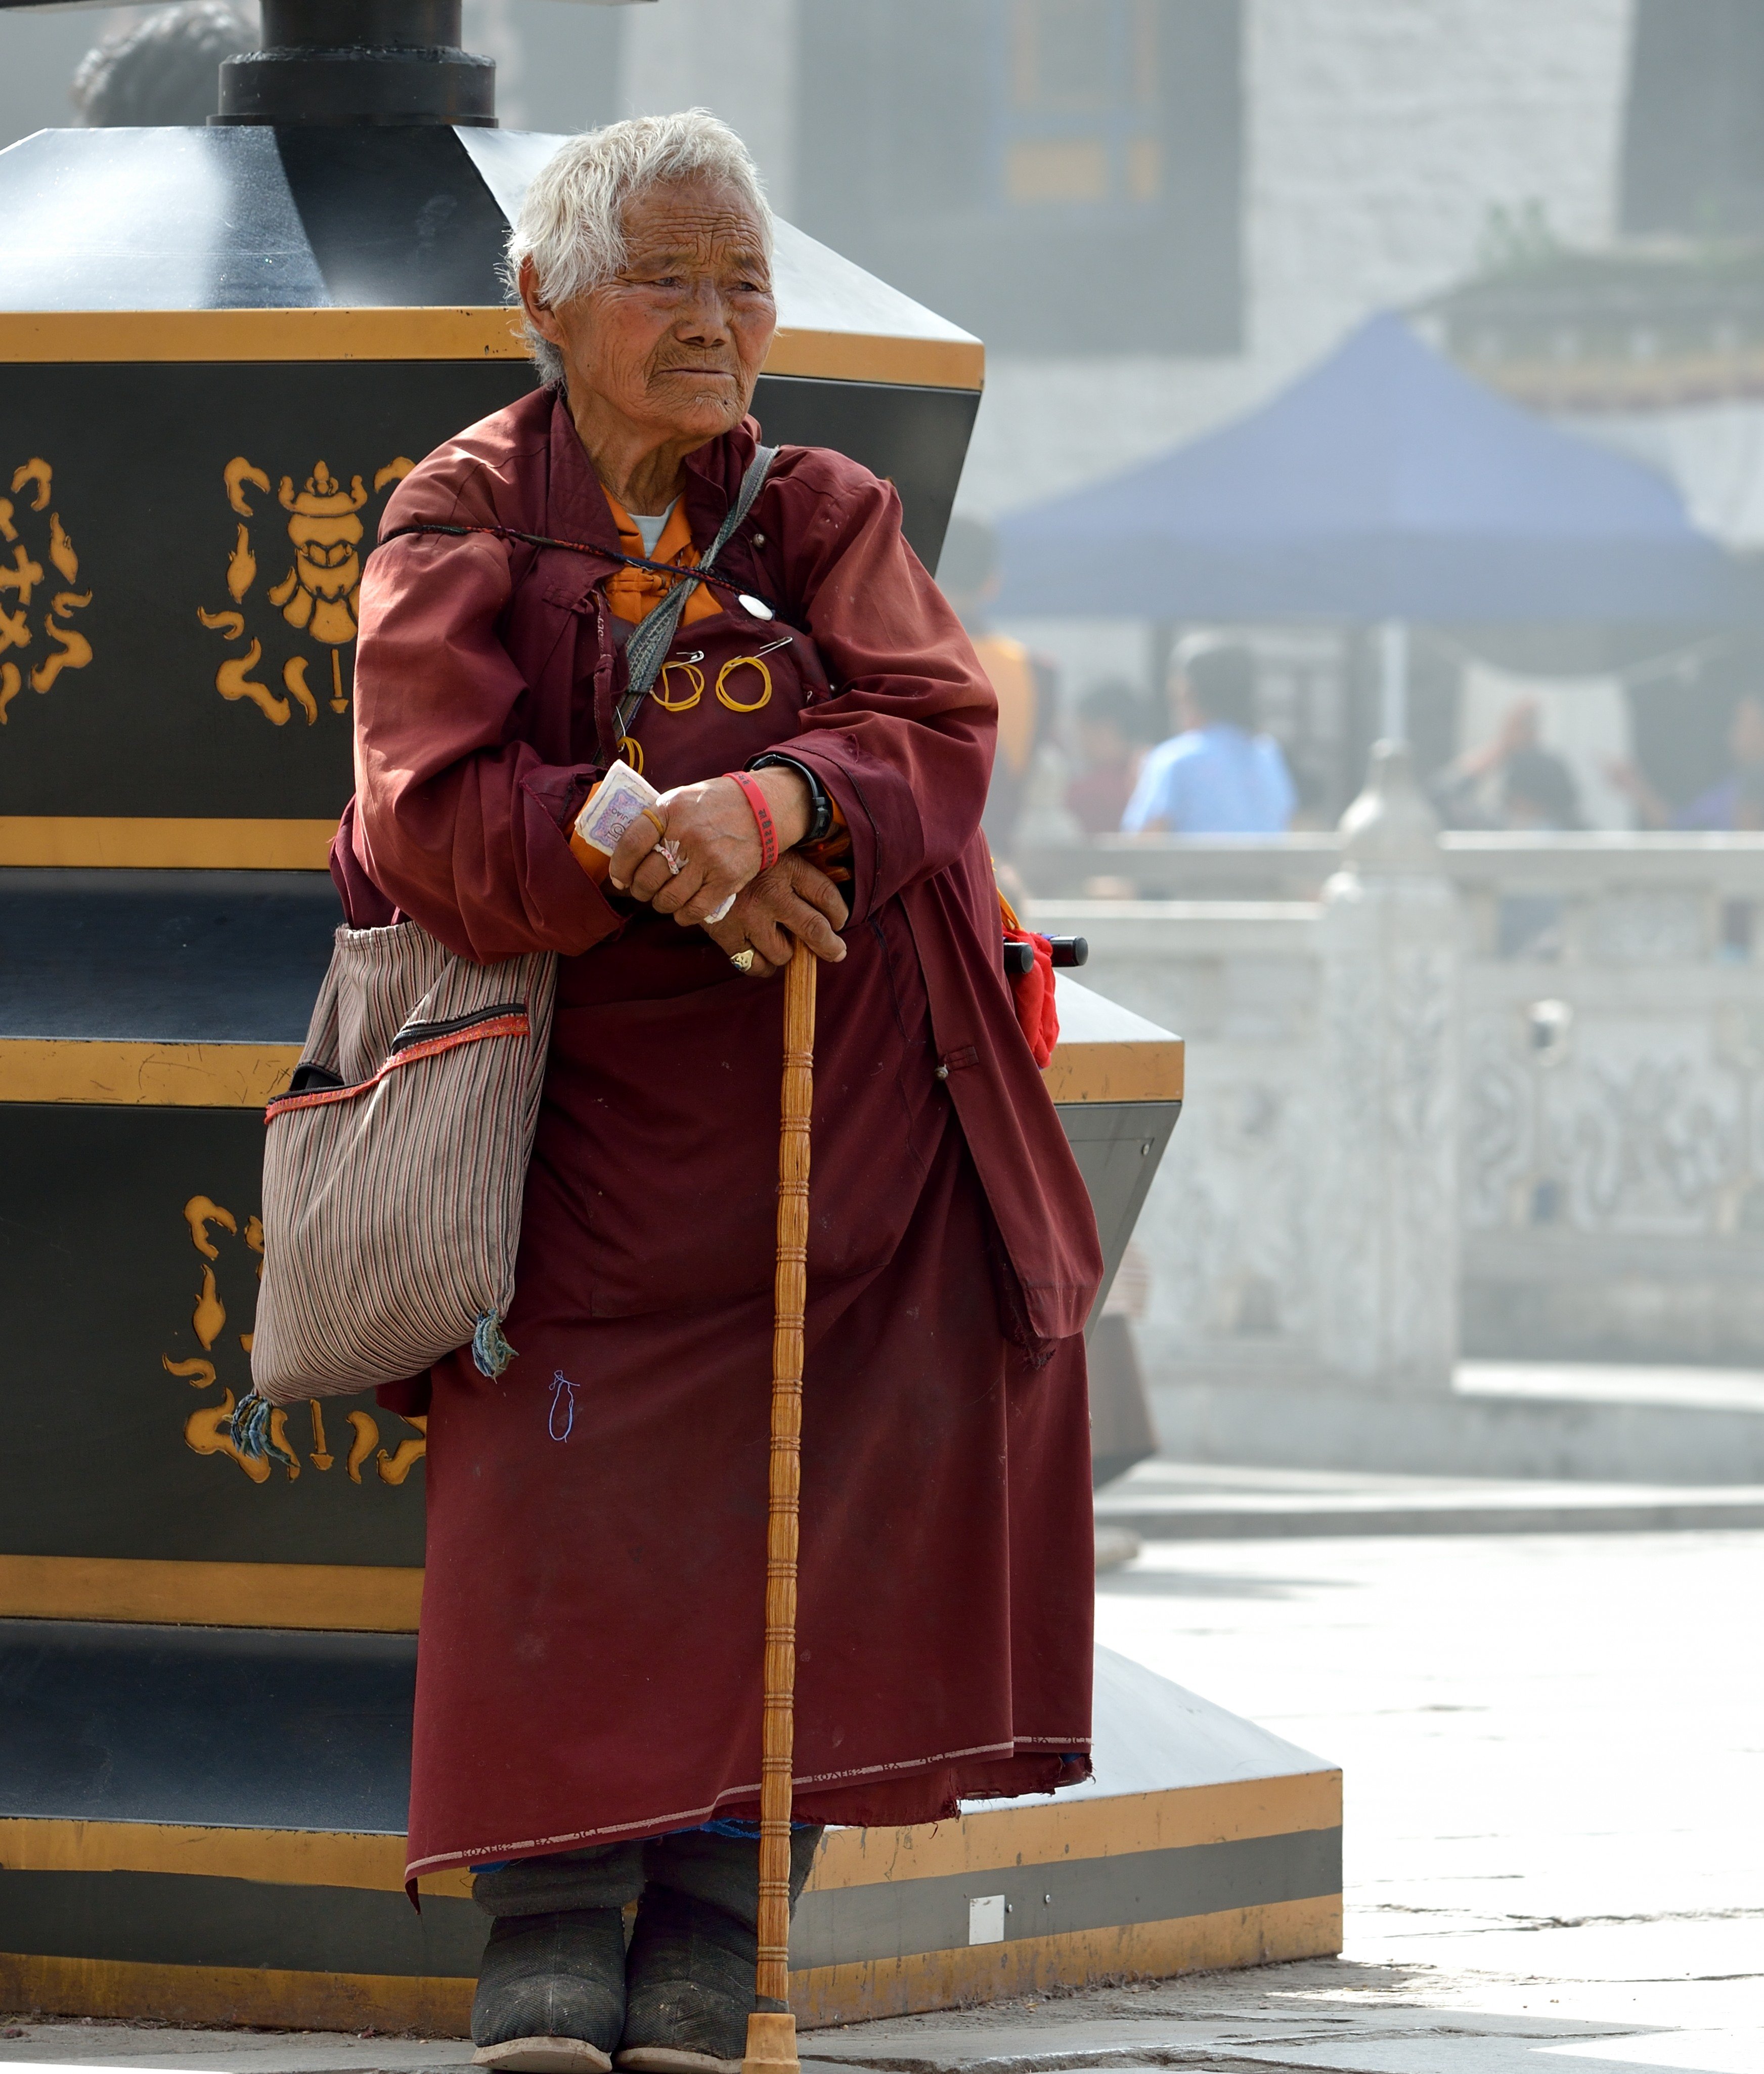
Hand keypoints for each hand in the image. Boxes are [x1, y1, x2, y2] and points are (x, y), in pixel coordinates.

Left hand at [607, 766, 811, 924]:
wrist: (761, 808)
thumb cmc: (714, 805)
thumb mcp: (680, 799)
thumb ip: (656, 822)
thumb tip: (625, 857)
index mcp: (669, 810)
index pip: (631, 845)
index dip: (619, 867)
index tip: (620, 878)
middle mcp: (687, 835)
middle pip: (647, 877)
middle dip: (639, 890)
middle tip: (643, 890)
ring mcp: (708, 859)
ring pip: (668, 899)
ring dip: (660, 904)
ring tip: (663, 898)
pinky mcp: (726, 879)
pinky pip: (694, 910)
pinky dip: (683, 915)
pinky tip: (682, 910)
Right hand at [704, 853, 848, 979]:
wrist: (688, 856)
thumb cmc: (736, 854)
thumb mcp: (771, 849)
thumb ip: (796, 868)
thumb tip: (825, 898)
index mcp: (786, 867)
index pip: (826, 896)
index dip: (839, 913)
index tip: (838, 921)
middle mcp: (771, 893)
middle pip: (815, 929)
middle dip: (829, 945)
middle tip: (836, 951)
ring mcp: (748, 917)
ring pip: (783, 953)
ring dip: (787, 953)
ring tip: (783, 944)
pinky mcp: (726, 934)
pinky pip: (753, 965)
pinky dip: (762, 965)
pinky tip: (763, 956)